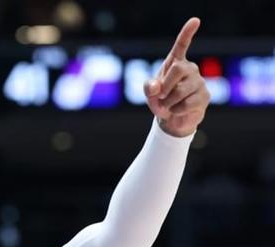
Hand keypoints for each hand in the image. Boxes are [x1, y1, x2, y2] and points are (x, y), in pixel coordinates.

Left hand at [143, 17, 210, 136]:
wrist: (172, 119)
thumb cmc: (161, 101)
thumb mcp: (150, 94)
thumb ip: (149, 87)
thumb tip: (157, 87)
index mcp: (175, 63)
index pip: (181, 45)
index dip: (187, 33)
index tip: (195, 20)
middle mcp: (190, 69)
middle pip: (178, 69)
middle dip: (165, 86)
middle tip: (161, 97)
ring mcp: (199, 82)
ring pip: (180, 91)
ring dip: (168, 102)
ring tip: (168, 105)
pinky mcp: (204, 96)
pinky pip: (186, 104)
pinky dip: (175, 111)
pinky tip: (177, 110)